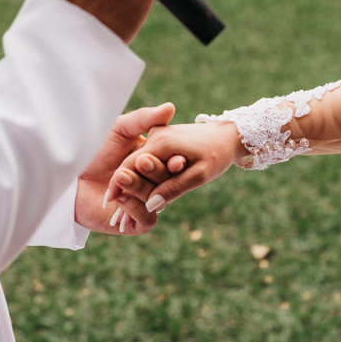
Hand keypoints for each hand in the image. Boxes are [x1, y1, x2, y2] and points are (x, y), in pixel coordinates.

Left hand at [76, 103, 183, 235]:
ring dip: (140, 186)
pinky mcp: (134, 223)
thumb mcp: (120, 129)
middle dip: (157, 172)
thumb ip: (144, 119)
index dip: (175, 162)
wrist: (66, 176)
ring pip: (156, 200)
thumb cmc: (92, 149)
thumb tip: (170, 107)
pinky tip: (120, 198)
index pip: (173, 164)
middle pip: (167, 182)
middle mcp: (153, 184)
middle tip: (144, 161)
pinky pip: (147, 219)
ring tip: (121, 175)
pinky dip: (136, 207)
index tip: (177, 159)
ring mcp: (144, 204)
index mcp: (155, 163)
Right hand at [105, 121, 245, 212]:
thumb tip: (151, 206)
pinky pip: (146, 156)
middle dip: (121, 184)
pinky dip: (141, 171)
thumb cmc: (218, 154)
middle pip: (131, 164)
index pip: (129, 167)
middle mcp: (156, 136)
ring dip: (131, 178)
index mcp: (161, 143)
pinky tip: (139, 187)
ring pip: (137, 160)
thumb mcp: (199, 175)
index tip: (109, 205)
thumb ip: (174, 189)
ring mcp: (158, 135)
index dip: (118, 186)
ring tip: (121, 201)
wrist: (231, 135)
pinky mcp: (162, 137)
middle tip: (110, 206)